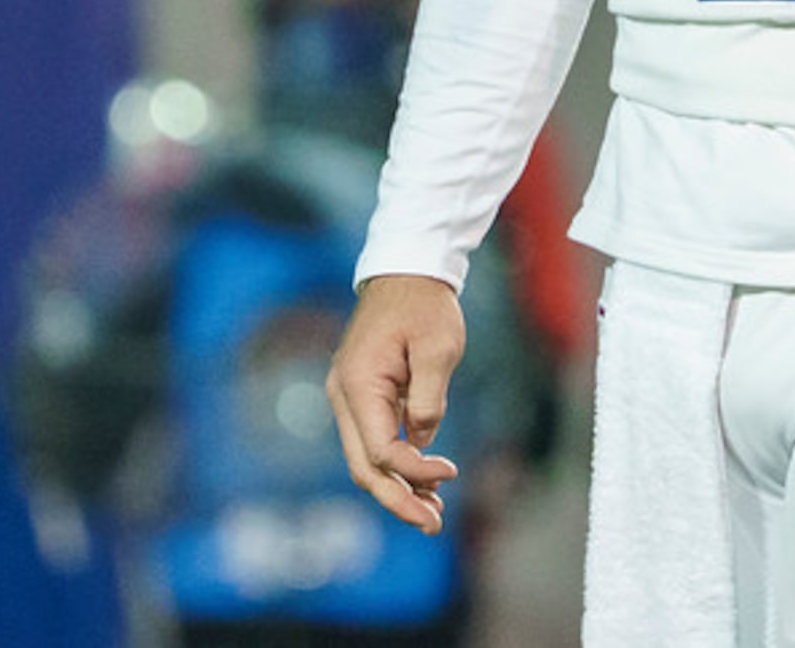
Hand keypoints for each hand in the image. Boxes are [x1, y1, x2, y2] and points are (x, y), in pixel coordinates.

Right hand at [325, 273, 465, 535]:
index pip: (380, 450)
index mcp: (357, 384)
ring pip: (366, 459)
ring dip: (397, 487)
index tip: (450, 472)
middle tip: (433, 525)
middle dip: (397, 500)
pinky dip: (396, 464)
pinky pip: (374, 441)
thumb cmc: (423, 305)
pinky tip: (423, 481)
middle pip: (364, 466)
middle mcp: (344, 396)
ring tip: (432, 513)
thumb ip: (429, 400)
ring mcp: (349, 397)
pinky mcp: (362, 396)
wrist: (405, 270)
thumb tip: (422, 441)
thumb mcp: (437, 349)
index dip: (414, 471)